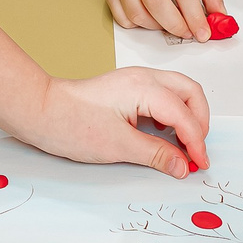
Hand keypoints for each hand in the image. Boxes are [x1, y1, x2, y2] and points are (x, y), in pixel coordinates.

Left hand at [6, 67, 211, 176]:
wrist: (42, 112)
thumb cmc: (72, 123)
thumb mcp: (119, 146)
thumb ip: (156, 154)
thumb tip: (182, 164)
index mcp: (144, 87)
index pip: (185, 114)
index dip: (197, 142)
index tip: (199, 164)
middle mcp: (144, 77)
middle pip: (190, 93)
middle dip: (200, 122)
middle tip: (196, 151)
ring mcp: (136, 80)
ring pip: (178, 92)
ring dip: (187, 116)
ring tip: (183, 144)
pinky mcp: (128, 88)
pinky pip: (163, 95)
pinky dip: (172, 113)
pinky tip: (164, 134)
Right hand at [96, 0, 225, 43]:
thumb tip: (219, 15)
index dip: (195, 16)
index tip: (204, 32)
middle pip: (157, 3)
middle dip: (176, 25)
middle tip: (187, 33)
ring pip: (138, 14)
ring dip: (157, 26)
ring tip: (169, 21)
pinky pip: (123, 18)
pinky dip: (139, 24)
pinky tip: (150, 16)